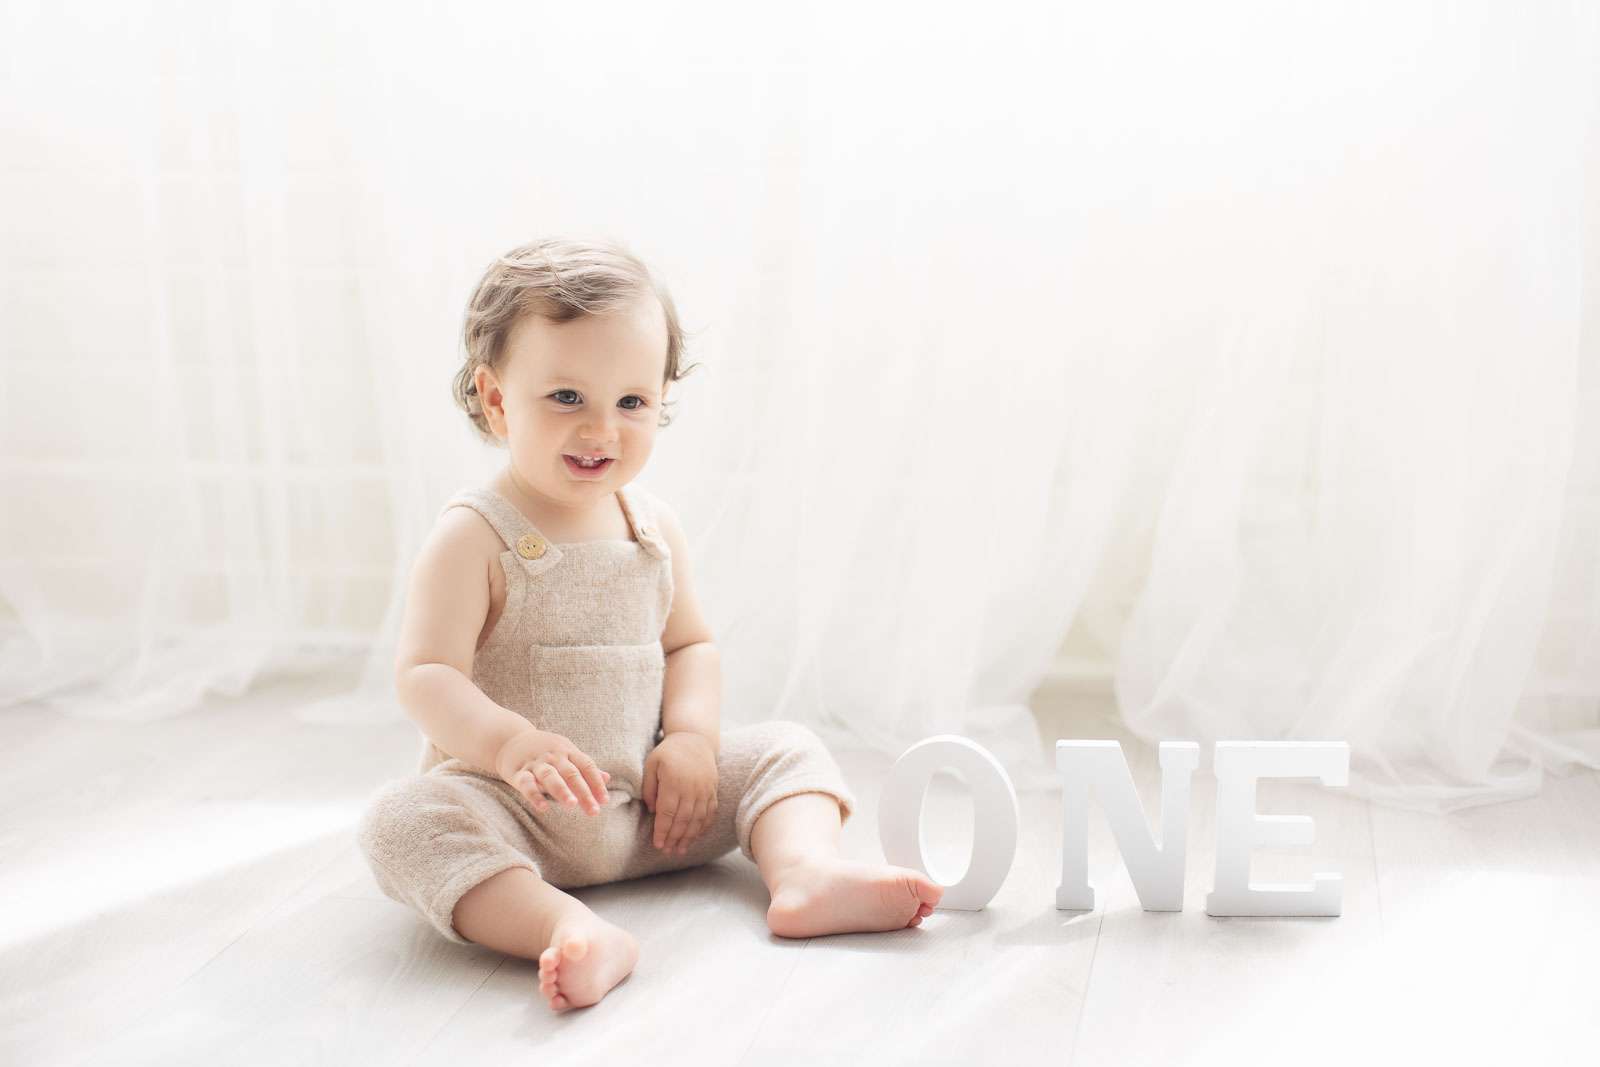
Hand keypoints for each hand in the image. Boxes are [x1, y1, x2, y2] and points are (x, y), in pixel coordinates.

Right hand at [494, 728, 609, 815]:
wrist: (510, 739)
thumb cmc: (544, 750)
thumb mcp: (566, 753)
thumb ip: (584, 767)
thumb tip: (607, 778)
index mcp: (568, 751)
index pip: (587, 766)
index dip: (597, 783)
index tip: (605, 801)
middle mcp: (553, 756)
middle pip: (572, 773)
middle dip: (584, 792)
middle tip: (594, 811)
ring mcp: (536, 763)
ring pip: (550, 776)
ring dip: (561, 790)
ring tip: (572, 805)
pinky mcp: (518, 772)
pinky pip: (526, 783)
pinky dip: (534, 794)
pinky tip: (543, 807)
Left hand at [641, 732, 718, 854]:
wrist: (695, 739)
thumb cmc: (669, 752)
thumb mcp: (652, 764)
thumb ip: (649, 788)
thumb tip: (654, 810)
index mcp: (674, 782)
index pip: (667, 812)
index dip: (662, 830)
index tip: (658, 844)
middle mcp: (691, 788)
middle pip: (683, 820)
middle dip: (674, 838)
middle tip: (667, 851)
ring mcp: (705, 790)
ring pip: (697, 819)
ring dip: (689, 837)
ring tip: (680, 850)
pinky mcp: (713, 791)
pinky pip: (709, 813)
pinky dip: (703, 827)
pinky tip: (695, 837)